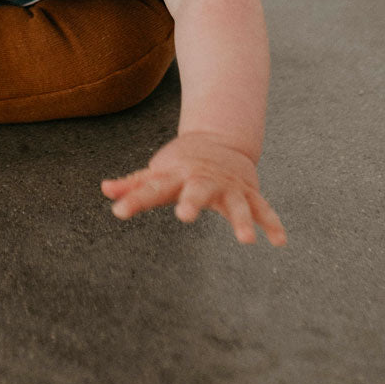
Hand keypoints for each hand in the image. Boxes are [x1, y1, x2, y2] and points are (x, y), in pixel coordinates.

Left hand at [102, 131, 285, 245]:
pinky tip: (280, 242)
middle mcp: (202, 181)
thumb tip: (104, 190)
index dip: (134, 199)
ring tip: (245, 240)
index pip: (151, 189)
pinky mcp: (248, 193)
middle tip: (184, 215)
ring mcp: (228, 187)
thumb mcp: (158, 172)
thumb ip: (134, 185)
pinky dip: (272, 224)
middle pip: (195, 191)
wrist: (220, 142)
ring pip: (236, 204)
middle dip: (191, 202)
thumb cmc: (181, 163)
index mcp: (176, 176)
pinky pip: (263, 209)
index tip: (118, 212)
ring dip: (242, 220)